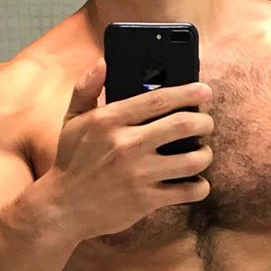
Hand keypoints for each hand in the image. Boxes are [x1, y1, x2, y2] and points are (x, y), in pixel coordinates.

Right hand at [48, 61, 213, 237]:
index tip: (205, 91)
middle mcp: (126, 145)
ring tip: (202, 152)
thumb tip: (103, 62)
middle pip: (183, 125)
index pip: (159, 99)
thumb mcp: (72, 120)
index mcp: (110, 120)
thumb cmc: (71, 161)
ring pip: (192, 160)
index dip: (188, 92)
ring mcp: (138, 174)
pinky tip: (196, 182)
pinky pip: (187, 191)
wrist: (63, 208)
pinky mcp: (146, 200)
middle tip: (206, 123)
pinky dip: (199, 186)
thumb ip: (86, 88)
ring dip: (205, 154)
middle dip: (204, 121)